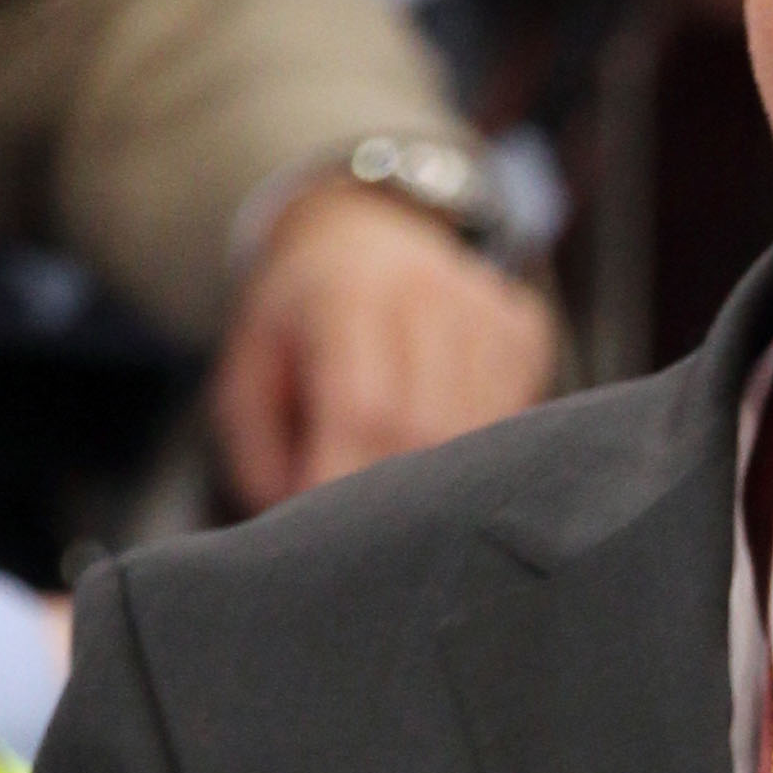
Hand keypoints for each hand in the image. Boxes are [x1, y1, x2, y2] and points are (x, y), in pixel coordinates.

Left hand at [211, 183, 557, 511]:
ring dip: (443, 482)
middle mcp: (426, 292)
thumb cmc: (299, 322)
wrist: (365, 231)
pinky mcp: (524, 332)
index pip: (364, 407)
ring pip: (481, 433)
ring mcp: (486, 309)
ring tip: (405, 497)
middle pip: (429, 427)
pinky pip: (517, 418)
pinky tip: (445, 447)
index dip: (349, 479)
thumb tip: (304, 523)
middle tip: (370, 536)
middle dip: (397, 497)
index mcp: (345, 297)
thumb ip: (261, 453)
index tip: (334, 541)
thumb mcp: (249, 374)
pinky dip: (480, 454)